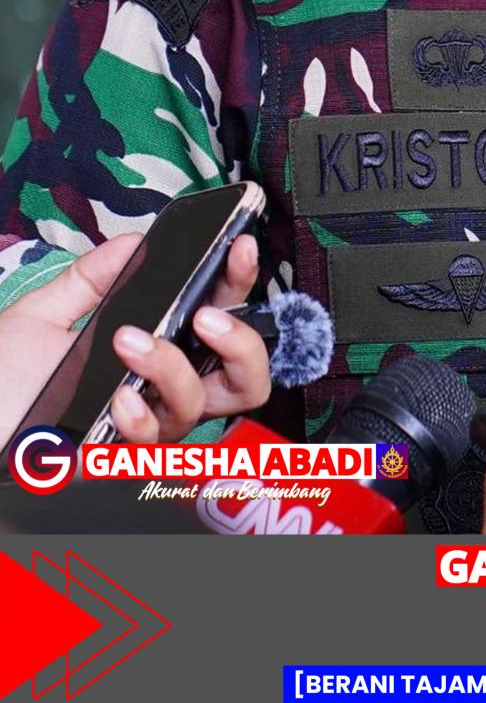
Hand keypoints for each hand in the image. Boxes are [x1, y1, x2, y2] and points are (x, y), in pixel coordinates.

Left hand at [0, 232, 271, 448]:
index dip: (239, 282)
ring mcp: (144, 426)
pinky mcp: (117, 458)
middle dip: (242, 344)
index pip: (220, 316)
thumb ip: (91, 278)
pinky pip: (152, 440)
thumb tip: (133, 244)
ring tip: (131, 342)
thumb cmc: (1, 381)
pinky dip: (138, 415)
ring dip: (172, 367)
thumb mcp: (42, 314)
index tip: (237, 248)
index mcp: (156, 350)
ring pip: (200, 404)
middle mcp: (160, 391)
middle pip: (245, 379)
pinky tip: (116, 397)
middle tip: (206, 317)